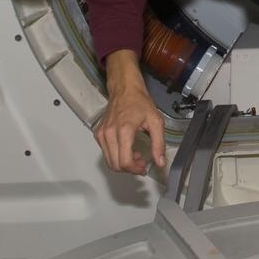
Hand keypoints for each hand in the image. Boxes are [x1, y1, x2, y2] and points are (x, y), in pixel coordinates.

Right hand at [95, 50, 165, 174]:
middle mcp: (109, 133)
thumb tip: (160, 162)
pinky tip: (126, 148)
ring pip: (109, 161)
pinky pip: (105, 153)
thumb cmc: (139, 102)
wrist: (125, 89)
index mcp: (124, 131)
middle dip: (130, 168)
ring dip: (122, 163)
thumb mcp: (156, 121)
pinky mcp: (98, 134)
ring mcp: (102, 134)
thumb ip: (159, 144)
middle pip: (115, 165)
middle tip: (141, 163)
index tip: (143, 168)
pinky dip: (115, 156)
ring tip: (135, 155)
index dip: (135, 170)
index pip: (125, 162)